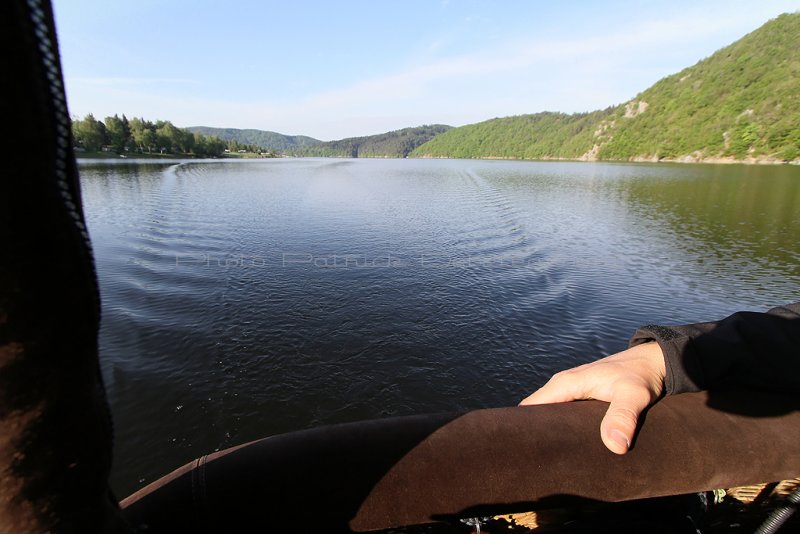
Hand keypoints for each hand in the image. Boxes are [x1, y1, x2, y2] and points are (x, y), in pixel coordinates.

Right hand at [519, 342, 665, 454]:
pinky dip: (561, 429)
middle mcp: (563, 386)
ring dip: (548, 433)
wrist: (654, 360)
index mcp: (566, 384)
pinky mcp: (582, 396)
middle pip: (536, 413)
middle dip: (533, 435)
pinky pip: (562, 413)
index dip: (521, 428)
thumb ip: (622, 417)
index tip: (522, 452)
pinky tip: (568, 447)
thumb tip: (614, 446)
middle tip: (538, 463)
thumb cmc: (641, 374)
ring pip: (549, 413)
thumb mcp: (634, 395)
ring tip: (550, 459)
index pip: (529, 407)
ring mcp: (572, 391)